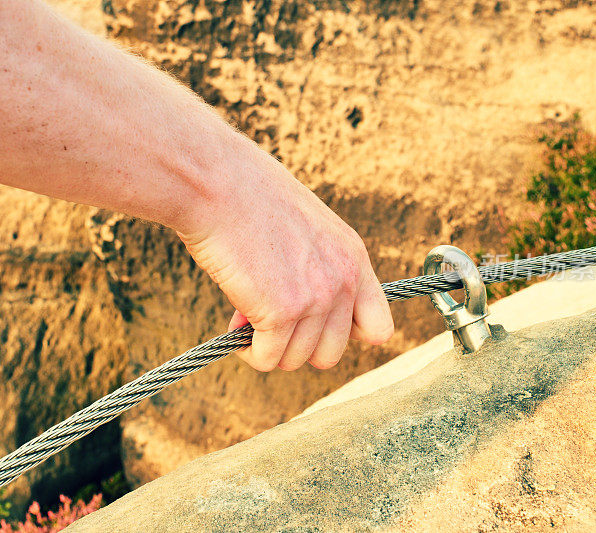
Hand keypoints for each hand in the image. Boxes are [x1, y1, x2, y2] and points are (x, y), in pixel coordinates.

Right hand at [178, 141, 393, 371]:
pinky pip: (268, 359)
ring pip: (295, 360)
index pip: (378, 329)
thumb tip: (300, 317)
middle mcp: (343, 281)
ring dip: (267, 346)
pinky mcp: (281, 313)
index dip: (343, 335)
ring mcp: (316, 299)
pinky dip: (248, 352)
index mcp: (354, 257)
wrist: (217, 183)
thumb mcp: (306, 227)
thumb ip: (318, 268)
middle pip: (331, 354)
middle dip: (296, 344)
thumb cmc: (248, 196)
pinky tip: (234, 326)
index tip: (310, 322)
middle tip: (267, 317)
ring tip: (245, 313)